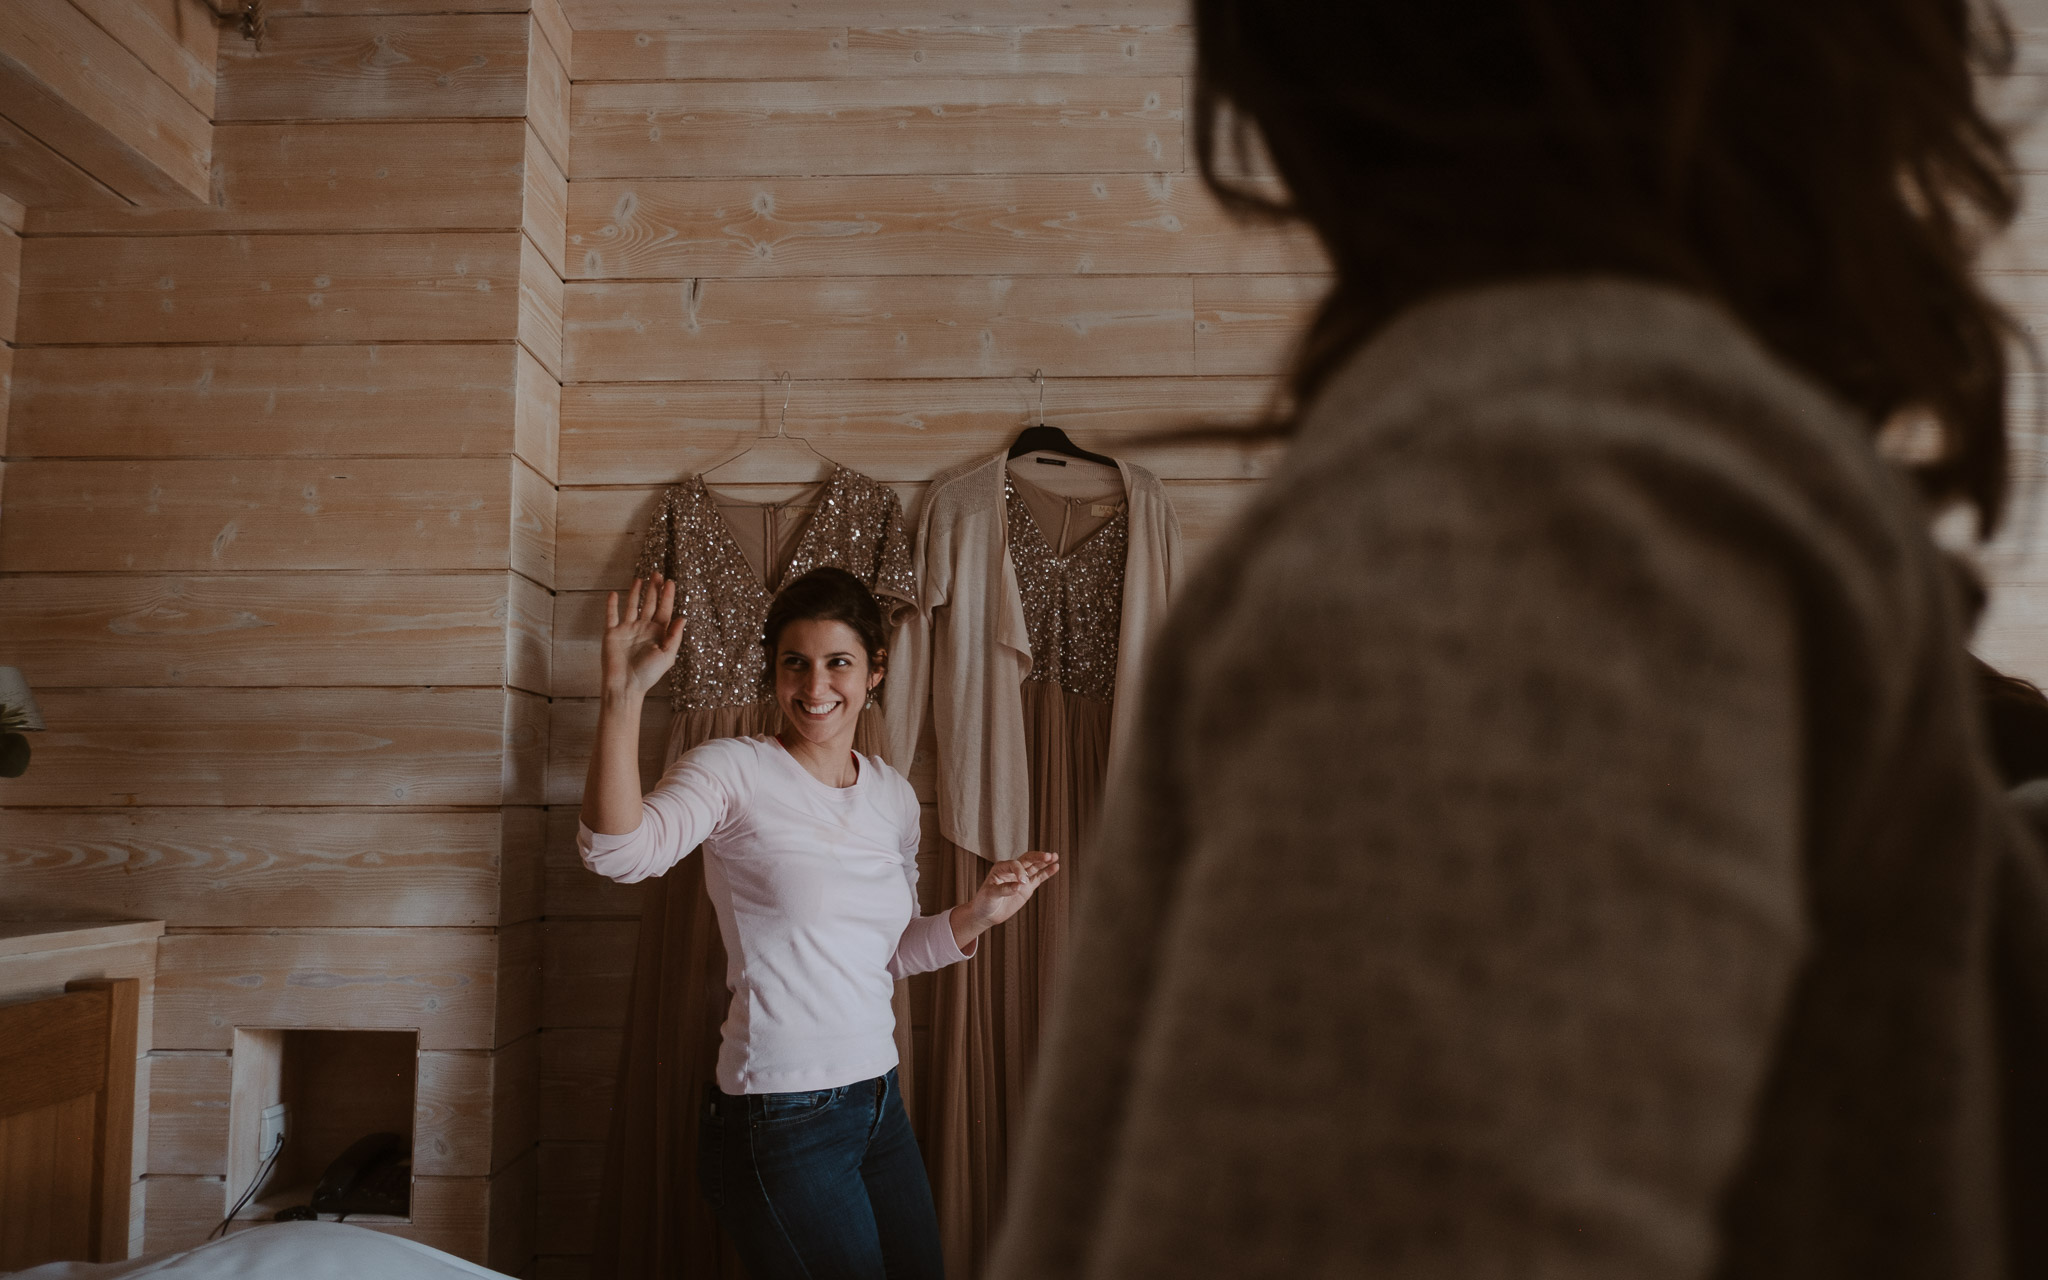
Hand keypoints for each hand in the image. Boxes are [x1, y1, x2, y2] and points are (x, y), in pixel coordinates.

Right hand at [603, 575, 686, 699]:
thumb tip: (682, 618)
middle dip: (653, 589)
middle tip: (657, 573)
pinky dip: (612, 604)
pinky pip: (612, 615)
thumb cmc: (648, 674)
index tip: (670, 582)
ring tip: (639, 579)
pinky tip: (613, 593)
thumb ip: (674, 636)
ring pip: (632, 606)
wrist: (625, 686)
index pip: (664, 610)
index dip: (667, 596)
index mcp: (658, 634)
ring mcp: (627, 630)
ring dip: (635, 593)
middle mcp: (643, 629)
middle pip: (650, 604)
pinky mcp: (612, 633)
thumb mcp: (667, 655)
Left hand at [963, 851, 1058, 932]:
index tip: (1022, 883)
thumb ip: (1005, 889)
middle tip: (1048, 855)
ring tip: (1055, 856)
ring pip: (1034, 867)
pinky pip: (1038, 878)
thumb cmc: (984, 902)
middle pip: (1027, 860)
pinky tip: (1055, 867)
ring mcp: (1021, 879)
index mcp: (1001, 868)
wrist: (986, 914)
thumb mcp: (990, 895)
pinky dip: (1047, 873)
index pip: (1014, 864)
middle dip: (1038, 857)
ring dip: (1044, 862)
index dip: (1020, 871)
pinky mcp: (1027, 887)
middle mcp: (1012, 870)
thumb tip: (1020, 886)